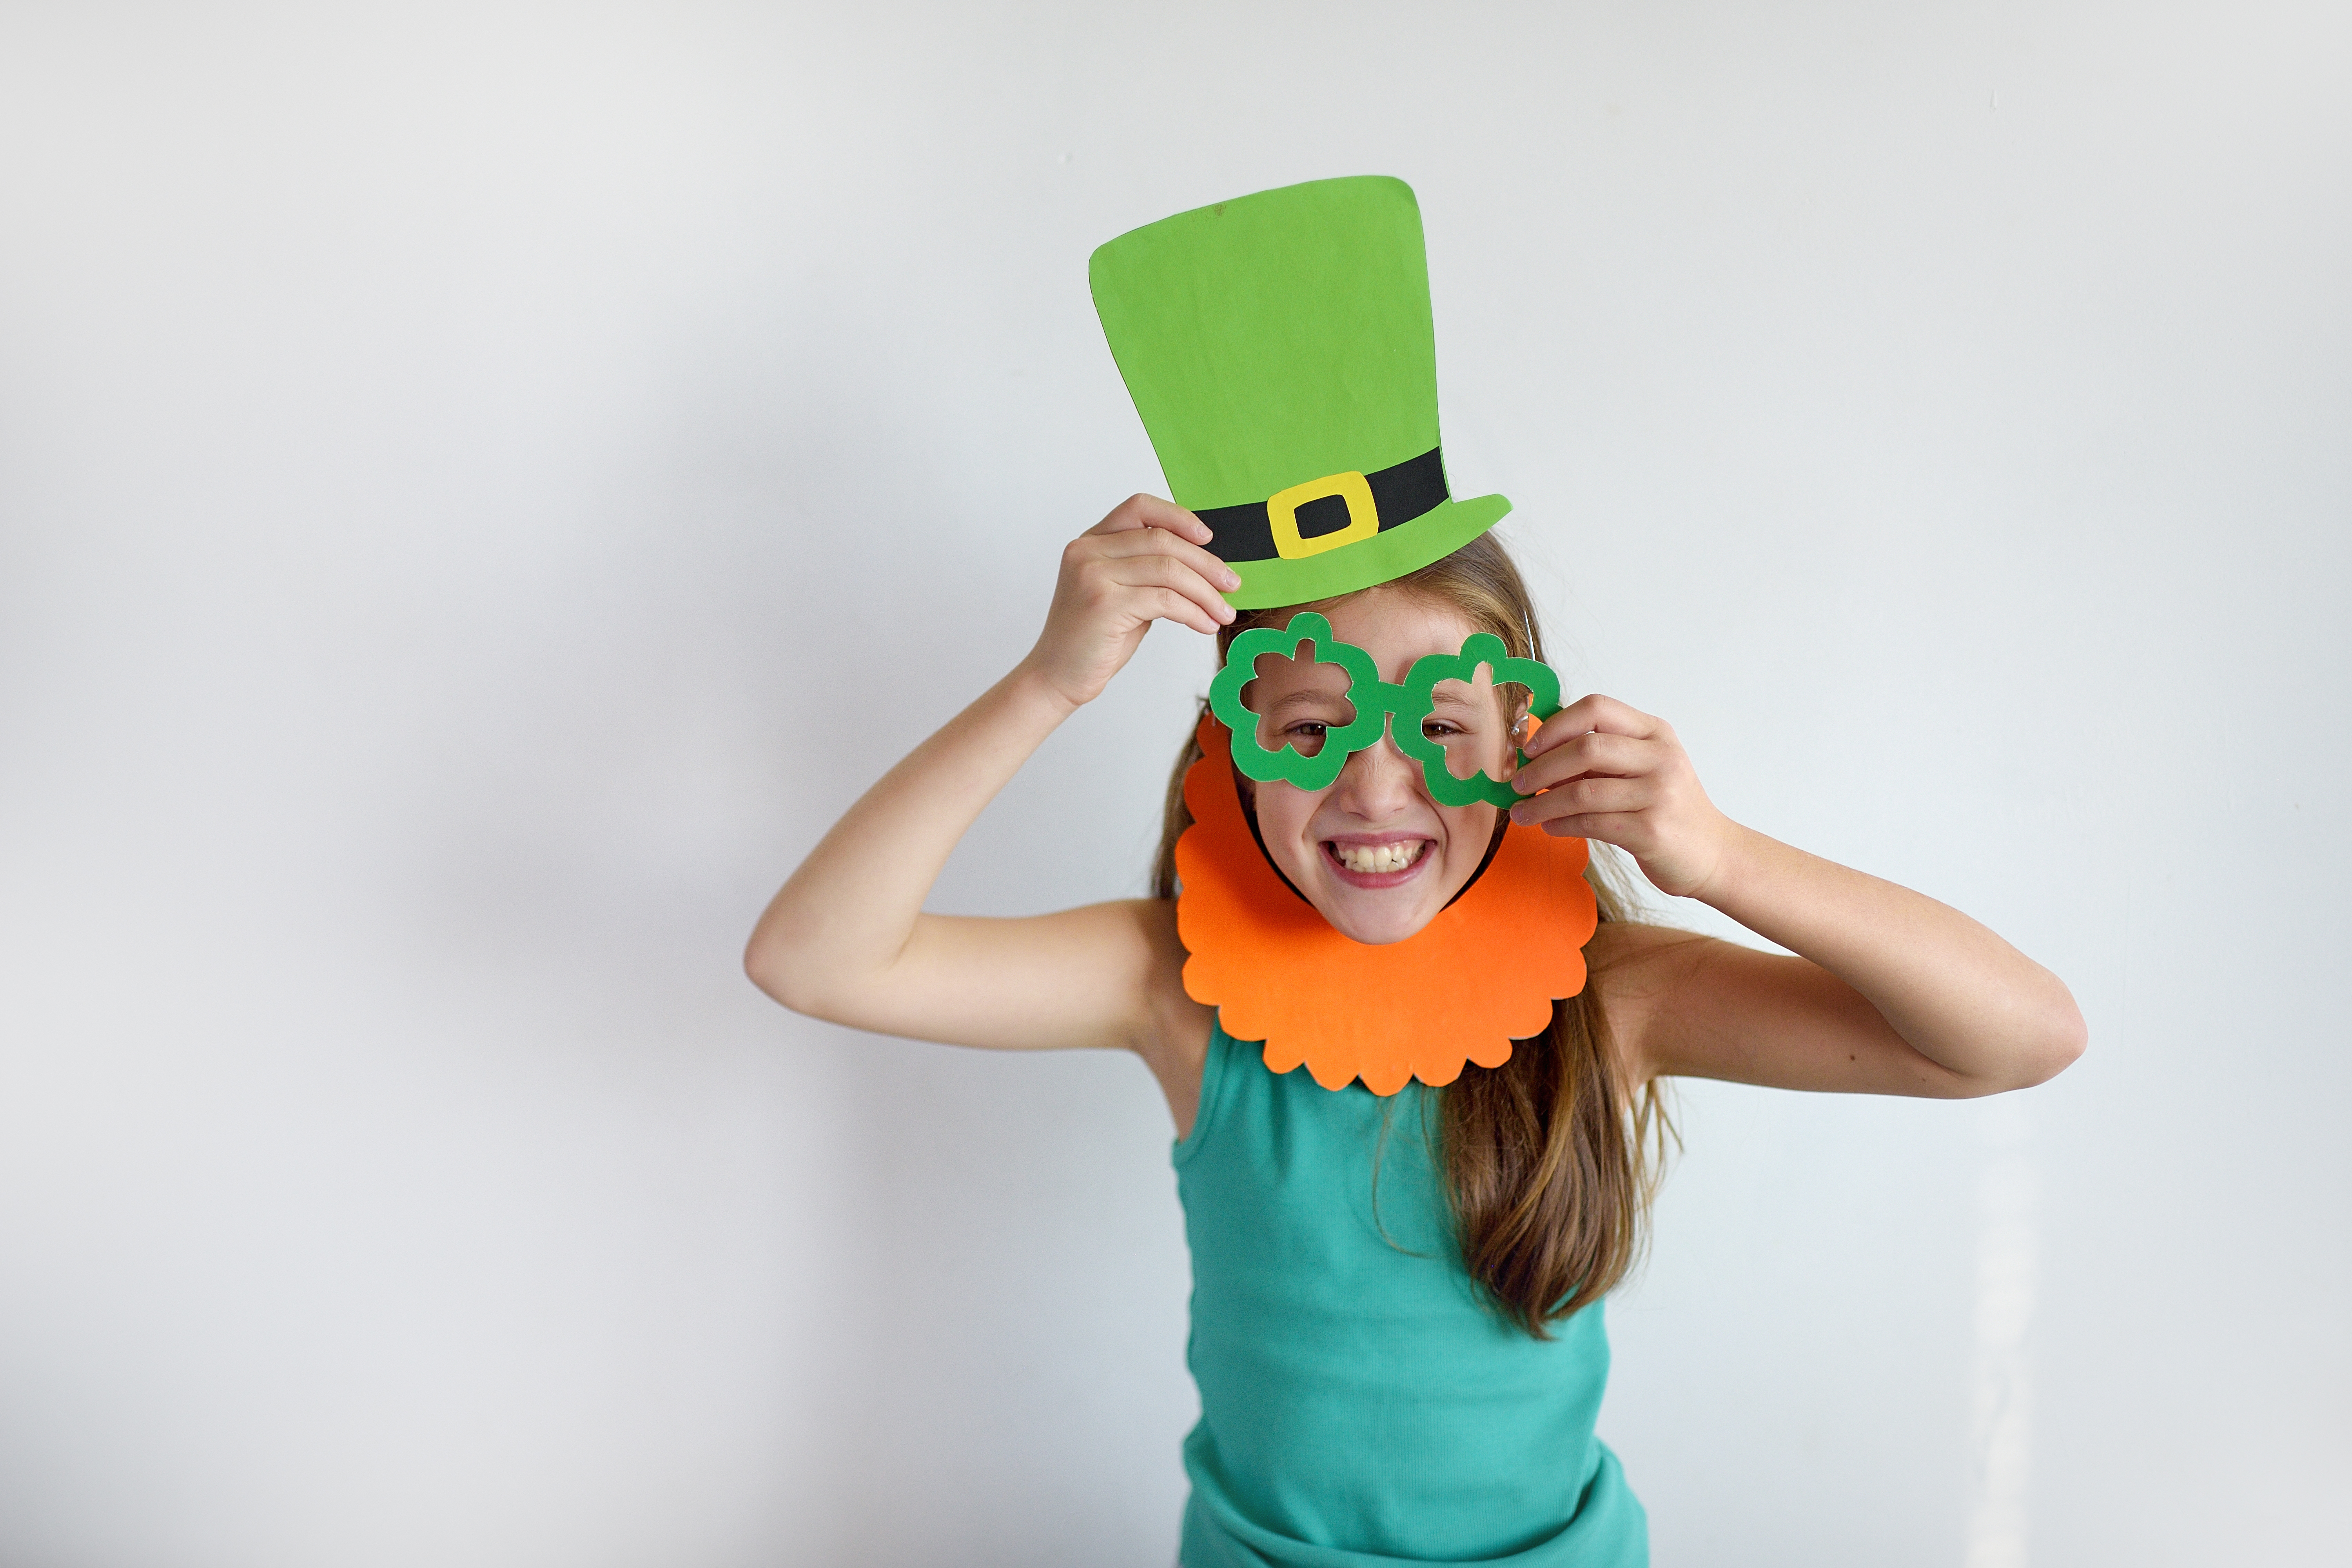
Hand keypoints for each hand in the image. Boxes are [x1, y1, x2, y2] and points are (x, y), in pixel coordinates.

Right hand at [1018, 494, 1238, 709]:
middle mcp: (1087, 551)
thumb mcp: (1121, 593)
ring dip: (1206, 592)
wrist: (1058, 676)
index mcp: (1090, 541)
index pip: (1139, 508)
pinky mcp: (1104, 604)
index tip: (1208, 537)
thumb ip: (1147, 571)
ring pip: (1168, 570)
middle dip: (1206, 563)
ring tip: (1224, 612)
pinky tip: (1205, 624)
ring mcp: (1092, 575)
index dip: (1178, 517)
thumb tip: (1203, 564)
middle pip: (1162, 540)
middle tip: (1232, 583)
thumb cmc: (1094, 638)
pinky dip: (1194, 612)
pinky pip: (1165, 599)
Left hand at [1506, 694, 1740, 899]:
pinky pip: (1591, 823)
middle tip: (1517, 784)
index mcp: (1655, 732)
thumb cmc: (1666, 807)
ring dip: (1542, 803)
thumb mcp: (1641, 768)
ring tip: (1522, 813)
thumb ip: (1600, 756)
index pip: (1597, 708)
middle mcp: (1661, 757)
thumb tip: (1536, 754)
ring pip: (1583, 791)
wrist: (1712, 853)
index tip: (1530, 747)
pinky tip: (1549, 827)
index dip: (1556, 725)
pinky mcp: (1651, 830)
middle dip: (1541, 768)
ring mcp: (1659, 793)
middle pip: (1586, 748)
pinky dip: (1561, 824)